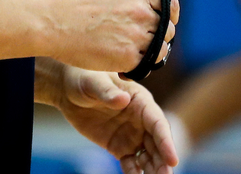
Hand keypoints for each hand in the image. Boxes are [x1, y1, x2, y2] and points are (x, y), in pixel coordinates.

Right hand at [44, 0, 177, 72]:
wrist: (53, 21)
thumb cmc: (72, 2)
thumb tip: (143, 2)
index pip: (170, 5)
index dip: (169, 16)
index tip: (164, 22)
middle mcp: (142, 13)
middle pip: (167, 30)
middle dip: (158, 37)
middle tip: (142, 43)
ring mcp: (137, 36)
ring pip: (160, 50)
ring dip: (151, 54)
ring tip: (132, 55)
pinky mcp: (128, 58)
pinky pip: (145, 65)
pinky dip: (137, 68)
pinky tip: (122, 66)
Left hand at [51, 64, 179, 173]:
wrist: (68, 90)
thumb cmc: (84, 77)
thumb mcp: (94, 82)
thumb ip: (107, 92)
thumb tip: (123, 100)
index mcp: (140, 101)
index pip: (157, 123)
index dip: (166, 141)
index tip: (172, 160)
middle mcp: (141, 120)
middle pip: (157, 143)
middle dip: (163, 160)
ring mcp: (131, 135)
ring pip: (147, 156)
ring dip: (153, 169)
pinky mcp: (119, 147)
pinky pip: (130, 163)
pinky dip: (135, 173)